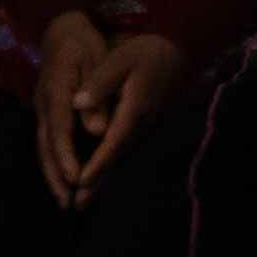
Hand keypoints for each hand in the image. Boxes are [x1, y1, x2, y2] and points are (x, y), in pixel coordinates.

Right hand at [28, 11, 113, 203]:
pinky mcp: (45, 112)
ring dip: (51, 175)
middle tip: (66, 202)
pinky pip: (45, 143)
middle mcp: (43, 104)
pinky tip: (61, 181)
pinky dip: (52, 164)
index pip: (60, 129)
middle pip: (46, 145)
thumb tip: (98, 130)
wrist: (61, 30)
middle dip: (55, 175)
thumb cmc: (83, 44)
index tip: (75, 178)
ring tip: (64, 201)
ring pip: (42, 147)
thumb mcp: (96, 60)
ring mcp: (41, 109)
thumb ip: (97, 94)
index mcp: (57, 90)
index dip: (66, 155)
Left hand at [57, 33, 184, 201]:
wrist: (179, 52)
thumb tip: (77, 102)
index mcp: (135, 109)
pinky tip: (99, 178)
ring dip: (104, 179)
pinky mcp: (147, 127)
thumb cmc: (146, 52)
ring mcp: (148, 128)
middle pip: (117, 158)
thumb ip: (100, 82)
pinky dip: (111, 166)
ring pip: (123, 158)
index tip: (81, 181)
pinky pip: (127, 151)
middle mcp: (143, 125)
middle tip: (77, 204)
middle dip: (98, 181)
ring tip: (83, 200)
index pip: (113, 142)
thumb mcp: (121, 60)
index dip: (98, 163)